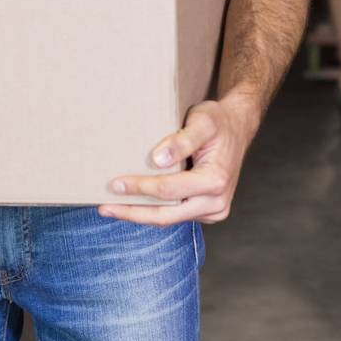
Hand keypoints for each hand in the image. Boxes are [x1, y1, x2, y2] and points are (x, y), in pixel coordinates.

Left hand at [99, 98, 259, 225]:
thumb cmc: (218, 120)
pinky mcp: (206, 211)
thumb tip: (157, 160)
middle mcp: (216, 203)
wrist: (237, 127)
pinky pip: (176, 215)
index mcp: (215, 181)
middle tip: (104, 207)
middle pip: (166, 215)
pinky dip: (154, 210)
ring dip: (140, 214)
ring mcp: (213, 211)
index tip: (115, 184)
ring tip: (111, 208)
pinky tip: (134, 203)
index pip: (169, 190)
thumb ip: (182, 140)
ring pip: (169, 219)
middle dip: (133, 212)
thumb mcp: (202, 121)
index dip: (140, 188)